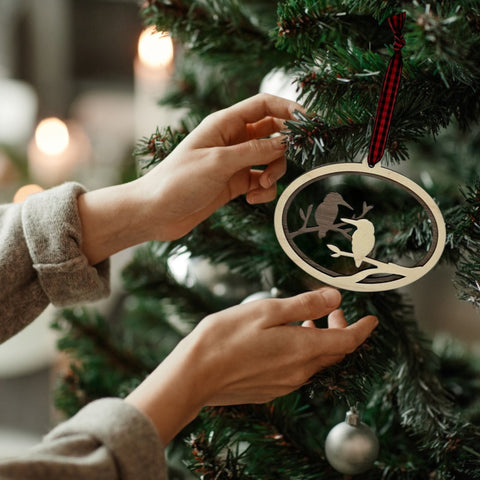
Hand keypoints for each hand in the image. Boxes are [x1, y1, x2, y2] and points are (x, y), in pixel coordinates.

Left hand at [78, 93, 301, 263]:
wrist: (156, 212)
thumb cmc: (178, 181)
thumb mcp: (219, 162)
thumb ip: (254, 151)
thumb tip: (285, 143)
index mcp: (224, 124)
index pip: (264, 105)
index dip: (289, 108)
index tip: (310, 122)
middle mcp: (232, 140)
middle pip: (273, 132)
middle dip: (283, 148)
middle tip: (286, 161)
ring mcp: (234, 162)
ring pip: (270, 159)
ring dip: (274, 173)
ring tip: (260, 186)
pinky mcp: (234, 183)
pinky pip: (261, 181)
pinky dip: (263, 190)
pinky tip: (252, 199)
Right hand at [125, 288, 377, 444]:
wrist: (195, 375)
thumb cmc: (227, 337)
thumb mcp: (267, 311)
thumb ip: (304, 305)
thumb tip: (334, 297)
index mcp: (303, 350)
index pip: (347, 341)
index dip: (363, 329)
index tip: (373, 320)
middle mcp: (299, 371)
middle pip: (333, 352)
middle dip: (339, 329)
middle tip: (332, 309)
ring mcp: (285, 384)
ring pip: (315, 361)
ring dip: (319, 340)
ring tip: (307, 320)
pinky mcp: (270, 390)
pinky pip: (298, 370)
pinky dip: (302, 352)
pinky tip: (285, 339)